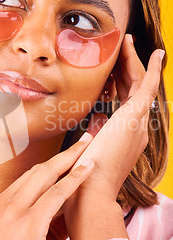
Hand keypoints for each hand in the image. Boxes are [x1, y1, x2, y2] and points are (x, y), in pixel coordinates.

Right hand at [0, 137, 93, 239]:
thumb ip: (35, 224)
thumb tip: (62, 217)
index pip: (27, 178)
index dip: (50, 165)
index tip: (66, 157)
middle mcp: (3, 201)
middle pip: (38, 170)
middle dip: (63, 154)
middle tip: (83, 142)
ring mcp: (14, 210)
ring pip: (47, 175)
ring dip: (71, 159)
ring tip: (88, 147)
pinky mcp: (28, 223)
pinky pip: (56, 194)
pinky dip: (73, 179)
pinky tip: (87, 170)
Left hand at [63, 35, 163, 239]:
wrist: (89, 196)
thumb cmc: (81, 181)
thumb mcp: (85, 153)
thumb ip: (91, 137)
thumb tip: (92, 124)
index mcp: (123, 138)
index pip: (122, 103)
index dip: (117, 85)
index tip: (109, 73)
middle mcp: (135, 130)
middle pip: (131, 90)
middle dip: (126, 68)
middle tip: (123, 47)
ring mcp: (138, 124)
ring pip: (138, 84)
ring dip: (134, 62)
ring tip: (129, 43)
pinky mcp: (135, 119)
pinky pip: (148, 87)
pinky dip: (154, 70)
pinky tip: (159, 54)